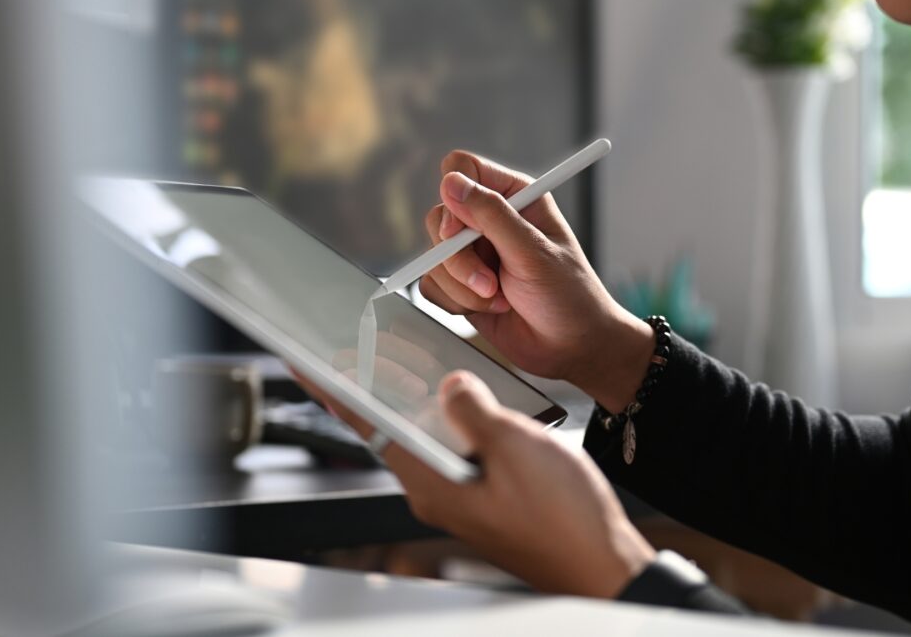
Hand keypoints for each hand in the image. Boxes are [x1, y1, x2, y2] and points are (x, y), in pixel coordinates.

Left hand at [297, 368, 655, 598]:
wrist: (606, 566)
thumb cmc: (565, 521)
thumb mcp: (516, 447)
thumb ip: (474, 409)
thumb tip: (450, 385)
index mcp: (432, 483)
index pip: (366, 425)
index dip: (333, 390)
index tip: (305, 360)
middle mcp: (438, 493)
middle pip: (391, 428)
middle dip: (374, 385)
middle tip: (357, 344)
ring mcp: (462, 496)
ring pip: (426, 436)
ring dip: (418, 398)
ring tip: (409, 359)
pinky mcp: (486, 497)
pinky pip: (457, 448)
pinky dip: (453, 417)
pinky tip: (467, 396)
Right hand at [420, 151, 653, 411]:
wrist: (572, 348)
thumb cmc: (568, 296)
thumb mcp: (533, 252)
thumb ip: (492, 215)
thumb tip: (452, 183)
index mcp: (514, 197)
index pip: (463, 170)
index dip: (454, 196)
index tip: (460, 231)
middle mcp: (490, 221)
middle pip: (439, 217)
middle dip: (459, 258)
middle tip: (490, 283)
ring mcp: (474, 254)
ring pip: (434, 257)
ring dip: (463, 286)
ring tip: (500, 299)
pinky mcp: (462, 285)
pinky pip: (433, 285)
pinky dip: (456, 302)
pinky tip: (491, 309)